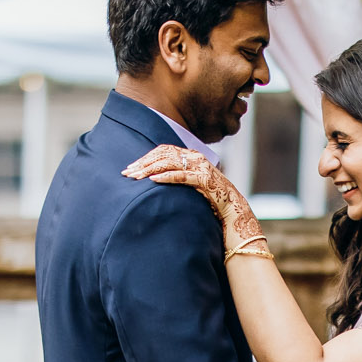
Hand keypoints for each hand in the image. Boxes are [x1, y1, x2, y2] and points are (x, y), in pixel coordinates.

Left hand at [124, 144, 262, 252]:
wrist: (233, 211)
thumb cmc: (211, 200)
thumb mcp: (191, 184)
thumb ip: (178, 176)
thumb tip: (155, 178)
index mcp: (192, 156)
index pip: (164, 150)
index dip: (146, 157)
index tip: (131, 167)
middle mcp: (196, 158)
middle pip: (164, 155)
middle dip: (143, 163)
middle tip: (127, 172)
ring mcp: (201, 168)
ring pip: (170, 163)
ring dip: (150, 169)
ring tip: (136, 177)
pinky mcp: (205, 180)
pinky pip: (182, 176)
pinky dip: (166, 177)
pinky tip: (153, 180)